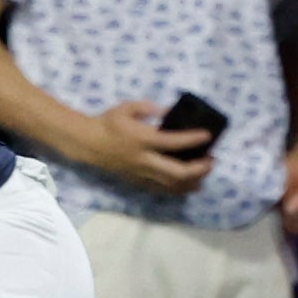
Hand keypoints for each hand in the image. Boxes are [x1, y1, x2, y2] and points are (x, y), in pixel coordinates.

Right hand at [83, 99, 214, 195]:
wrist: (87, 143)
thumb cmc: (107, 122)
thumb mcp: (126, 107)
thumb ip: (149, 109)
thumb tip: (169, 112)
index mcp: (142, 139)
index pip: (173, 142)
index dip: (192, 139)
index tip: (207, 135)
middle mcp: (144, 159)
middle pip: (177, 172)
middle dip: (198, 168)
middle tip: (211, 160)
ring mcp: (140, 173)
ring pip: (171, 184)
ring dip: (192, 181)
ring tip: (204, 174)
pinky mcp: (137, 180)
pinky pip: (160, 189)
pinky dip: (177, 189)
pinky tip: (188, 186)